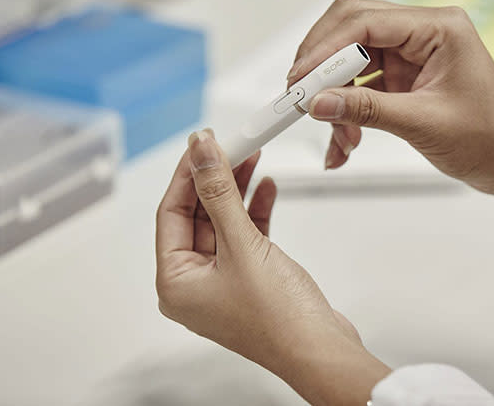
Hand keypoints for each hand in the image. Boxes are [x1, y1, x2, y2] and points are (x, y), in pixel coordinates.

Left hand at [156, 129, 389, 404]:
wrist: (322, 351)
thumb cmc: (279, 319)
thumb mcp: (243, 245)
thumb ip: (219, 194)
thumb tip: (200, 152)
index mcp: (175, 282)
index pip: (171, 212)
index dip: (186, 173)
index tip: (202, 142)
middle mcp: (194, 283)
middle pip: (197, 215)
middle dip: (216, 178)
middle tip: (232, 144)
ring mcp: (222, 281)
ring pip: (223, 221)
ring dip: (237, 190)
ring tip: (252, 157)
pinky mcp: (250, 278)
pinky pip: (244, 235)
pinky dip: (254, 211)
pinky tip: (266, 188)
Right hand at [288, 0, 493, 254]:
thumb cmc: (489, 139)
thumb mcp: (422, 123)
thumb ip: (366, 109)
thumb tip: (317, 103)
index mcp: (439, 28)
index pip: (366, 22)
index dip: (325, 49)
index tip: (299, 80)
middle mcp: (423, 32)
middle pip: (351, 30)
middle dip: (323, 66)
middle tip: (300, 97)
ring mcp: (412, 54)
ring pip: (351, 62)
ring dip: (336, 99)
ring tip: (339, 139)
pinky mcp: (404, 77)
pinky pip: (361, 87)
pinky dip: (348, 113)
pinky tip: (343, 145)